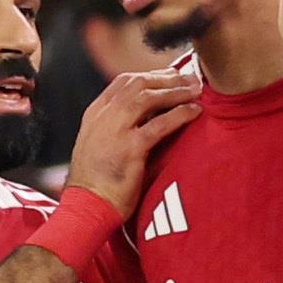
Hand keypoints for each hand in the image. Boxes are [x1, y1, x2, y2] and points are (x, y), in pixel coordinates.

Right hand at [65, 65, 202, 214]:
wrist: (85, 207)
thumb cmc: (95, 182)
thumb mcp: (97, 145)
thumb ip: (114, 126)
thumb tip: (144, 115)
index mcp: (95, 114)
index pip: (124, 81)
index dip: (151, 75)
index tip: (172, 76)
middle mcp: (103, 117)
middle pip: (138, 84)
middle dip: (167, 78)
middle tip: (190, 79)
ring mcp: (115, 131)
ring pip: (149, 98)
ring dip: (176, 91)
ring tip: (196, 91)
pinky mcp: (129, 149)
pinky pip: (160, 124)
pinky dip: (180, 114)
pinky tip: (195, 112)